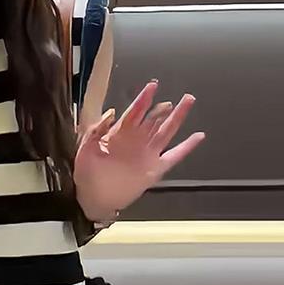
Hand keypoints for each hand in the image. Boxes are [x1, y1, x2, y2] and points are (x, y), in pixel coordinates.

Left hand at [74, 81, 205, 220]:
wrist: (94, 199)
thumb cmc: (87, 174)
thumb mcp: (85, 149)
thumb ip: (96, 131)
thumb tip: (112, 112)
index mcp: (119, 134)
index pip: (134, 112)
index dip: (144, 98)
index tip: (152, 86)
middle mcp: (136, 141)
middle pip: (154, 118)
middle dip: (165, 106)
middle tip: (179, 94)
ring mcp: (147, 154)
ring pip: (166, 131)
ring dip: (177, 117)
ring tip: (188, 102)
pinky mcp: (155, 169)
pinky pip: (174, 155)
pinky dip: (187, 147)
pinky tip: (198, 137)